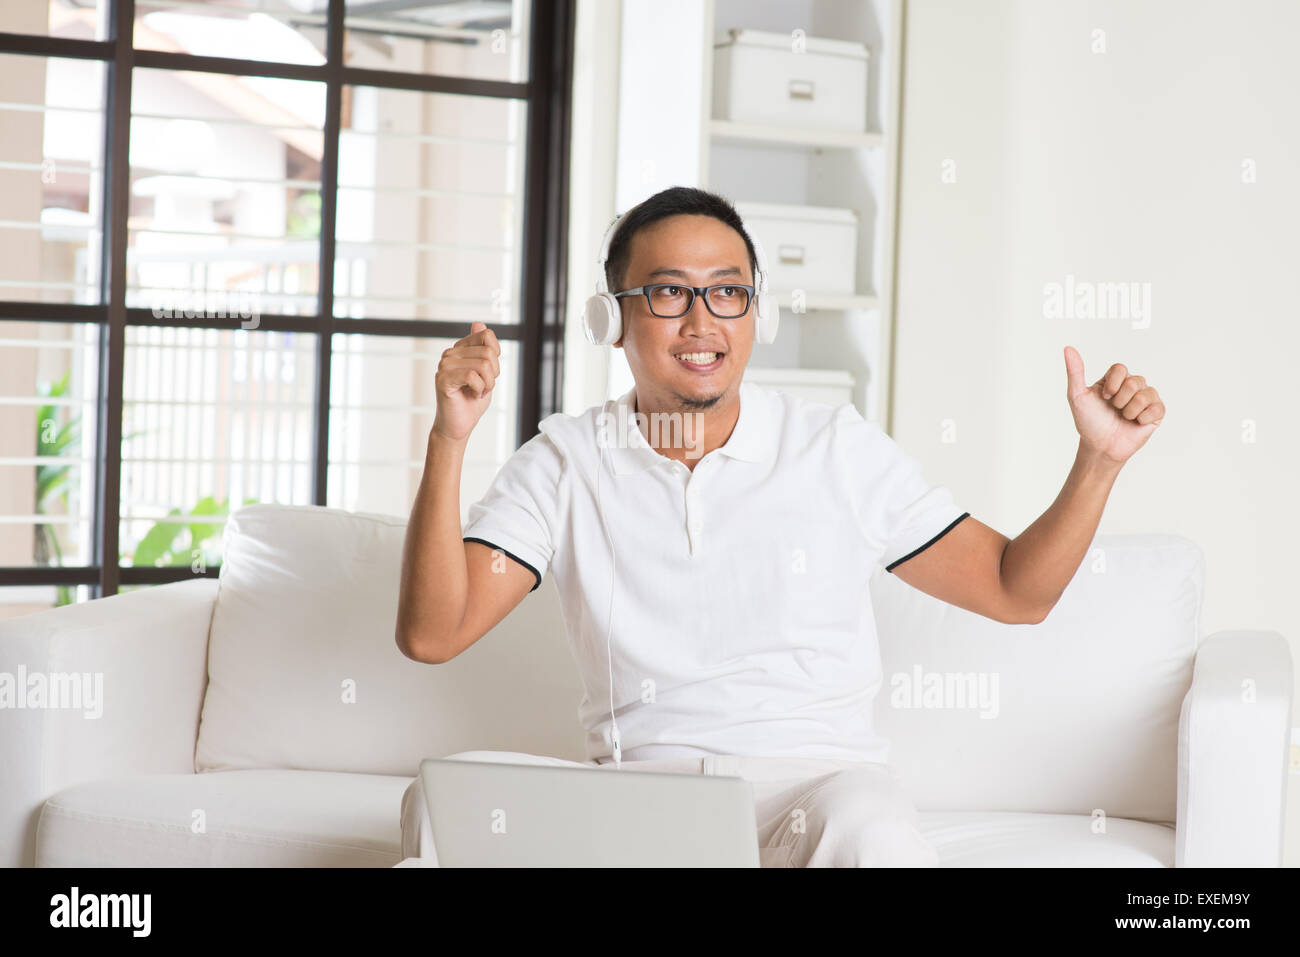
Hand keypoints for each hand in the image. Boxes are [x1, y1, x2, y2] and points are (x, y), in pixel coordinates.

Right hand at [431, 321, 500, 442]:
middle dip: (493, 375)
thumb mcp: (485, 372)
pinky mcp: (443, 379)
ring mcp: (444, 365)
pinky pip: (473, 376)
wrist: (458, 425)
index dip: (496, 356)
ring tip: (478, 392)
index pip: (487, 335)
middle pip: (488, 352)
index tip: (489, 373)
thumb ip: (484, 349)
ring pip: (483, 365)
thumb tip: (478, 323)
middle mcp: (450, 353)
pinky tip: (472, 396)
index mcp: (459, 349)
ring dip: (488, 384)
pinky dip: (480, 390)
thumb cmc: (471, 401)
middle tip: (483, 387)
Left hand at [1063, 345, 1164, 464]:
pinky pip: (1157, 408)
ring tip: (1124, 417)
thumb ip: (1075, 372)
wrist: (1100, 446)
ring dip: (1130, 410)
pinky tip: (1136, 423)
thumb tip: (1068, 348)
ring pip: (1146, 394)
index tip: (1103, 397)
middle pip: (1134, 381)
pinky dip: (1143, 418)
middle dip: (1120, 400)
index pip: (1120, 368)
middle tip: (1114, 410)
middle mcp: (1131, 386)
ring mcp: (1145, 398)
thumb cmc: (1088, 421)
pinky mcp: (1156, 413)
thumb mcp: (1077, 396)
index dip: (1112, 384)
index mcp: (1114, 380)